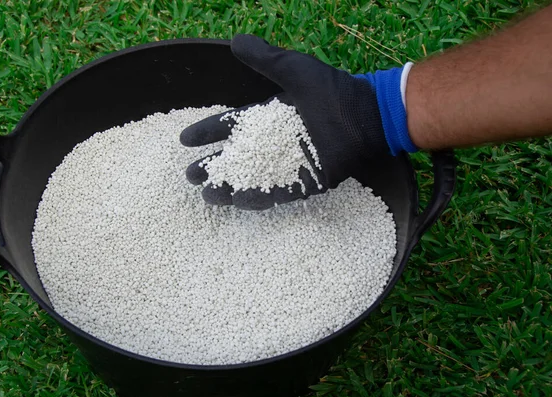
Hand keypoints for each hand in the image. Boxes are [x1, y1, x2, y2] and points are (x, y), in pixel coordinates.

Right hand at [181, 34, 414, 209]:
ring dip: (230, 187)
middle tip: (190, 176)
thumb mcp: (293, 69)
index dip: (208, 132)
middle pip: (236, 157)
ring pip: (252, 179)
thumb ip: (264, 58)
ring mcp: (290, 163)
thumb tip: (235, 39)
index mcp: (269, 117)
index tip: (185, 139)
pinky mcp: (306, 180)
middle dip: (212, 166)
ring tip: (208, 195)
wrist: (366, 115)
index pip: (231, 126)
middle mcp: (275, 142)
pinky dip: (260, 198)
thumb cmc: (331, 90)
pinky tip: (240, 201)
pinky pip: (279, 192)